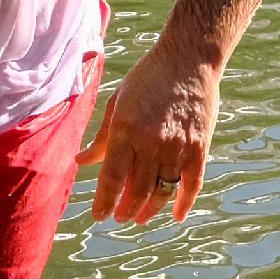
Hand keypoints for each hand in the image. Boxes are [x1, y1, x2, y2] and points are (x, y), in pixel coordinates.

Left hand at [75, 52, 220, 226]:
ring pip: (162, 190)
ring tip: (140, 217)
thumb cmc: (147, 78)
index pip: (112, 176)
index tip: (98, 216)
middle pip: (137, 189)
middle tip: (119, 218)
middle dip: (126, 209)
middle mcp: (151, 142)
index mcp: (126, 129)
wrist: (189, 60)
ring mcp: (177, 146)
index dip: (104, 201)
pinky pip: (192, 184)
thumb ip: (101, 138)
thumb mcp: (117, 103)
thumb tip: (80, 162)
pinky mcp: (199, 147)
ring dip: (150, 209)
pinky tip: (176, 215)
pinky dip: (184, 202)